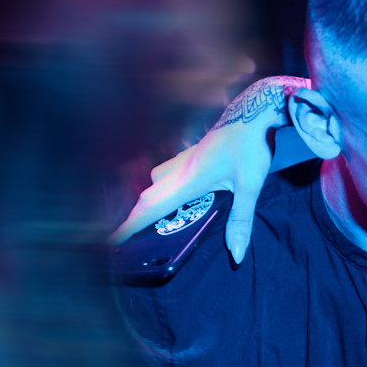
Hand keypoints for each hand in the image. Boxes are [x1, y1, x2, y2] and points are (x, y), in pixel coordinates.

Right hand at [109, 76, 306, 259]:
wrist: (254, 111)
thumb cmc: (251, 146)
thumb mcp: (250, 186)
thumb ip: (240, 221)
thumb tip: (236, 255)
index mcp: (190, 179)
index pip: (152, 207)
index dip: (131, 225)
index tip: (112, 240)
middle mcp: (181, 169)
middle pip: (148, 196)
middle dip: (133, 217)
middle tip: (124, 237)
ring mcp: (185, 158)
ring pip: (155, 181)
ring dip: (147, 200)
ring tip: (146, 220)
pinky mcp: (192, 154)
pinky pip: (166, 173)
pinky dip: (159, 187)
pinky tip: (170, 195)